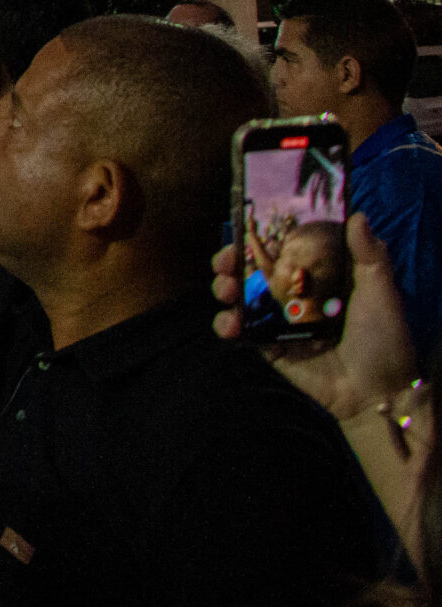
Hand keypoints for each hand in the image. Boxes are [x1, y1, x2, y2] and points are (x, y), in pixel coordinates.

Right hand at [213, 215, 418, 421]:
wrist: (377, 391)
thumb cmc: (383, 338)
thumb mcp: (381, 292)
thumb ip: (369, 255)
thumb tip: (357, 215)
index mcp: (316, 279)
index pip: (281, 251)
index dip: (259, 239)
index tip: (244, 229)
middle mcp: (293, 297)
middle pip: (251, 272)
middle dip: (230, 262)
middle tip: (226, 261)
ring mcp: (277, 323)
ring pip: (239, 298)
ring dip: (223, 289)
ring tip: (226, 290)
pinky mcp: (268, 348)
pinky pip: (240, 333)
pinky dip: (226, 325)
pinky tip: (231, 324)